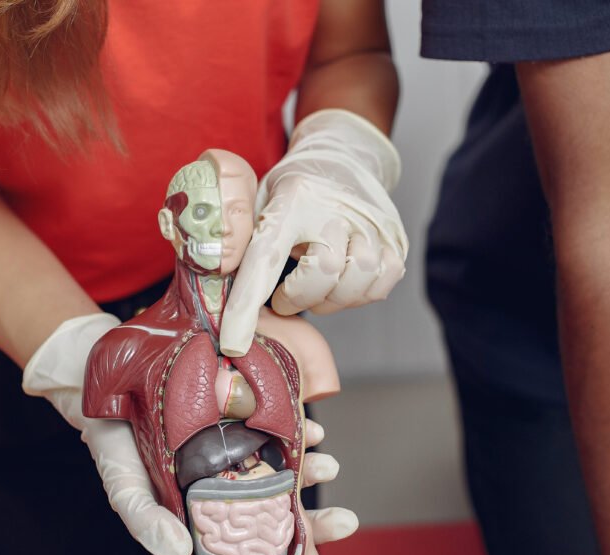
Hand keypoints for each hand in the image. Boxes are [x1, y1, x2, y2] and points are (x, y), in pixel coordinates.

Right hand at [23, 316, 355, 554]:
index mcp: (201, 506)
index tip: (336, 530)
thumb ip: (145, 518)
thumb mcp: (123, 482)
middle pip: (273, 505)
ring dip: (306, 465)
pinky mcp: (231, 408)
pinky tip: (306, 426)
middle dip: (311, 513)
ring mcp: (229, 445)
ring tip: (327, 464)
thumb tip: (180, 552)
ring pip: (277, 464)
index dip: (294, 537)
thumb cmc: (111, 440)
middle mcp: (220, 479)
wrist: (96, 380)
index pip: (252, 535)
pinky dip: (289, 423)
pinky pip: (268, 419)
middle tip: (344, 517)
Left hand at [220, 108, 407, 356]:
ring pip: (355, 283)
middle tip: (285, 297)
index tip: (235, 343)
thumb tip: (214, 271)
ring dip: (329, 299)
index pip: (266, 257)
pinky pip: (380, 285)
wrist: (346, 156)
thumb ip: (238, 234)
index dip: (248, 305)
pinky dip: (358, 295)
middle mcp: (337, 209)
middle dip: (299, 298)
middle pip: (322, 274)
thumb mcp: (258, 198)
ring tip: (314, 287)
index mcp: (293, 199)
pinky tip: (341, 283)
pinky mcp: (395, 239)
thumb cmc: (294, 189)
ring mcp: (372, 224)